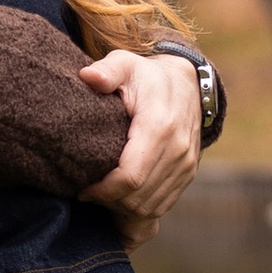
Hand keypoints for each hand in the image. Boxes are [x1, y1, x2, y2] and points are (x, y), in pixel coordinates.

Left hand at [78, 47, 203, 235]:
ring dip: (123, 208)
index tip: (83, 189)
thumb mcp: (125, 64)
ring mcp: (186, 165)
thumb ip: (107, 70)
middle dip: (109, 202)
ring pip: (151, 206)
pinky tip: (121, 196)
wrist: (187, 83)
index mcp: (159, 127)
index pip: (130, 177)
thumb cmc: (146, 76)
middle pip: (139, 197)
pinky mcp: (188, 173)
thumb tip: (87, 76)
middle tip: (89, 193)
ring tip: (103, 194)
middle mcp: (178, 150)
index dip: (103, 191)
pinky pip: (163, 204)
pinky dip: (139, 208)